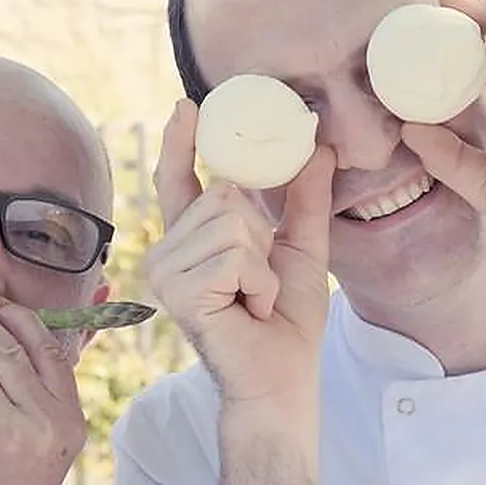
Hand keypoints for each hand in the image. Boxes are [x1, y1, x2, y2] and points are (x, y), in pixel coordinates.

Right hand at [145, 99, 336, 430]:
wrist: (282, 379)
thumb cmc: (286, 323)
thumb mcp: (302, 247)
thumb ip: (304, 197)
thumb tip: (318, 146)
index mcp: (193, 241)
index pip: (180, 181)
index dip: (182, 142)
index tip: (188, 105)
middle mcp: (169, 252)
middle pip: (224, 196)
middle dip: (261, 236)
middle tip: (260, 282)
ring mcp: (166, 273)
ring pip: (230, 223)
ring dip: (262, 264)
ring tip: (255, 298)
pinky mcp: (177, 292)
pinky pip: (233, 254)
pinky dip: (258, 282)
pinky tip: (251, 309)